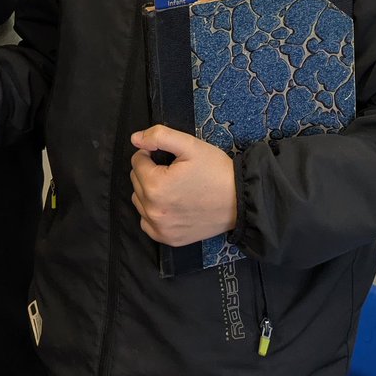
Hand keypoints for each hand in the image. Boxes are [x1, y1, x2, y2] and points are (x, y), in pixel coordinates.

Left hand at [130, 126, 236, 246]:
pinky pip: (147, 223)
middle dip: (150, 171)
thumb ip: (159, 136)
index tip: (169, 156)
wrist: (240, 200)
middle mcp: (153, 210)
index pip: (137, 161)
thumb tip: (135, 139)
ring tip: (174, 187)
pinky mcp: (169, 239)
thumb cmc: (216, 171)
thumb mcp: (190, 145)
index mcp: (155, 185)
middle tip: (174, 171)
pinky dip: (153, 213)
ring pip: (139, 201)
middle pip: (136, 181)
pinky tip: (170, 205)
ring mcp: (160, 228)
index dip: (151, 153)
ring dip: (149, 191)